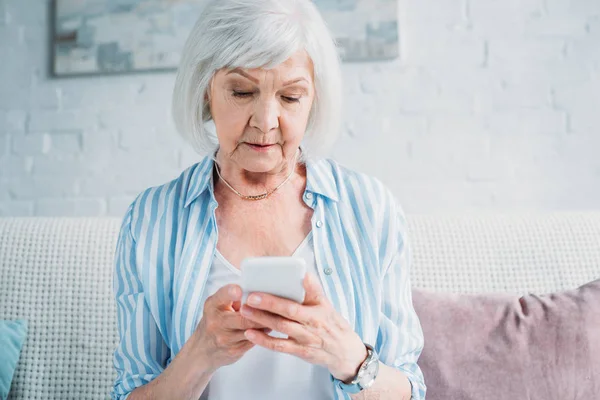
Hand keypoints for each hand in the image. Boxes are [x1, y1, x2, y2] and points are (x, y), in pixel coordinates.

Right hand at [191, 284, 271, 372]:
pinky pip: (253, 340)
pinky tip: (270, 327)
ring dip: (266, 323)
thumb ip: (233, 297)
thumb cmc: (216, 320)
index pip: (221, 296)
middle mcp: (216, 322)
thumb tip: (258, 288)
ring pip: (251, 330)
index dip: (230, 293)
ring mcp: (224, 339)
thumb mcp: (218, 305)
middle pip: (243, 317)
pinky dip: (263, 333)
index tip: (239, 290)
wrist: (203, 350)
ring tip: (277, 315)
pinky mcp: (233, 351)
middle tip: (276, 305)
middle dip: (261, 312)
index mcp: (213, 305)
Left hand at [239, 272, 367, 381]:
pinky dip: (264, 340)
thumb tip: (303, 273)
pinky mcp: (300, 352)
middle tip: (247, 299)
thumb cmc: (332, 324)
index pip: (295, 303)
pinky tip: (250, 333)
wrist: (345, 351)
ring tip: (244, 312)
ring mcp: (305, 340)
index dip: (275, 299)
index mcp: (317, 311)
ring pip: (281, 329)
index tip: (260, 289)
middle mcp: (311, 325)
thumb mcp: (326, 305)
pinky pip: (280, 346)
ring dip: (261, 321)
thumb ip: (313, 289)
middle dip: (265, 306)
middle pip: (286, 315)